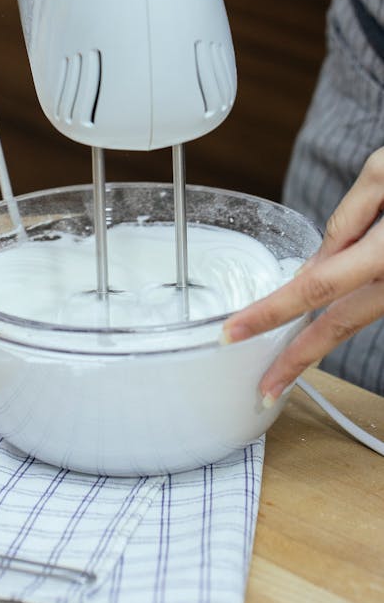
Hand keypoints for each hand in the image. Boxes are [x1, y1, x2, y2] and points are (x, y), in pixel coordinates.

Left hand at [222, 148, 383, 402]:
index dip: (269, 314)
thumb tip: (319, 260)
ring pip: (359, 315)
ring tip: (289, 350)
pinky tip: (327, 307)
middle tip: (265, 385)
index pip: (312, 290)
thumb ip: (347, 217)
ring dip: (323, 330)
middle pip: (338, 326)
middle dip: (297, 358)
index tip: (233, 332)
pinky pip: (378, 298)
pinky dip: (353, 299)